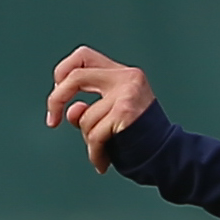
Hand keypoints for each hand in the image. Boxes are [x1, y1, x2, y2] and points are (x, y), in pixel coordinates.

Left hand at [46, 46, 155, 172]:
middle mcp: (126, 77)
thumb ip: (89, 109)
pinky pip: (95, 134)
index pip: (83, 56)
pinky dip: (94, 153)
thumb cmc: (139, 137)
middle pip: (75, 77)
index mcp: (122, 73)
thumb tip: (71, 111)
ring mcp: (127, 93)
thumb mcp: (111, 116)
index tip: (58, 95)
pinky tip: (101, 162)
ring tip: (101, 151)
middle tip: (52, 120)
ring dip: (88, 140)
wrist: (167, 154)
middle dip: (56, 99)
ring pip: (85, 116)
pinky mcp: (125, 112)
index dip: (62, 72)